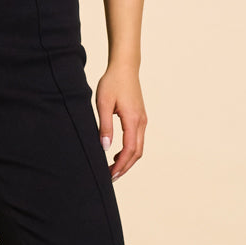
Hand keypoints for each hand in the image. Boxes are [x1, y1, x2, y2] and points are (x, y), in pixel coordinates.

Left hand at [95, 61, 145, 180]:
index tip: (110, 175)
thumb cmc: (112, 82)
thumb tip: (105, 148)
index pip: (129, 150)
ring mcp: (142, 120)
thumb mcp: (103, 104)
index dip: (120, 166)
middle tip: (110, 177)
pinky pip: (137, 140)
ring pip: (138, 147)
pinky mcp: (140, 117)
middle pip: (137, 153)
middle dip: (124, 167)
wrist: (125, 67)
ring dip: (127, 160)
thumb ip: (104, 126)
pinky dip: (129, 151)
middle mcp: (141, 122)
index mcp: (133, 120)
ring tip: (113, 169)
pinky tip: (117, 154)